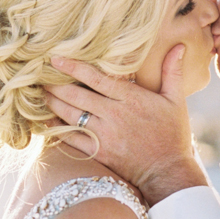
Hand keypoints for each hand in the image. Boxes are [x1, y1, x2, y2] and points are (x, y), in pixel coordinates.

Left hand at [44, 47, 207, 203]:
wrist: (168, 172)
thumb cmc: (173, 135)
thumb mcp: (176, 101)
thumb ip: (173, 72)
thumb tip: (179, 46)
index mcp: (131, 98)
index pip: (95, 78)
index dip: (73, 67)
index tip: (55, 58)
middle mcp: (114, 114)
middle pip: (76, 95)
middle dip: (55, 84)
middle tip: (40, 75)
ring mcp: (104, 134)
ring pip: (70, 114)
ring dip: (52, 103)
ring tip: (41, 94)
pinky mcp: (98, 152)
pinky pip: (71, 138)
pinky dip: (56, 129)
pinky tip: (46, 121)